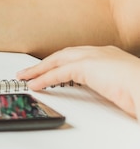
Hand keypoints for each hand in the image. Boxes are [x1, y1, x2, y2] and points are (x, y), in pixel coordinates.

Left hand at [17, 45, 139, 118]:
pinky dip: (44, 79)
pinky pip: (58, 73)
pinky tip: (35, 84)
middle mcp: (100, 52)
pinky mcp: (87, 67)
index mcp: (109, 55)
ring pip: (57, 61)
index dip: (60, 62)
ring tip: (25, 77)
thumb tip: (103, 96)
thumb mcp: (122, 88)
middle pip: (64, 55)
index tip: (49, 69)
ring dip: (39, 69)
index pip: (77, 56)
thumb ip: (108, 87)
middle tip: (29, 72)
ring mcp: (94, 57)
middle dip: (44, 63)